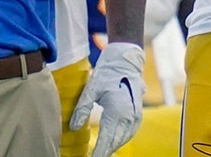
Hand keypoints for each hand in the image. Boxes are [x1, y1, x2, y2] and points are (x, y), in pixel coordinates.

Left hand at [69, 42, 145, 156]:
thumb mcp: (91, 89)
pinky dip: (121, 139)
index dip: (97, 153)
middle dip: (104, 152)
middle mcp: (128, 116)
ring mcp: (135, 115)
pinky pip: (130, 132)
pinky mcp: (138, 113)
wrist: (126, 61)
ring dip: (113, 146)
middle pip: (115, 142)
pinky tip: (113, 142)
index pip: (106, 140)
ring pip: (124, 139)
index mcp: (117, 112)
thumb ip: (81, 109)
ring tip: (100, 152)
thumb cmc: (107, 74)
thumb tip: (73, 127)